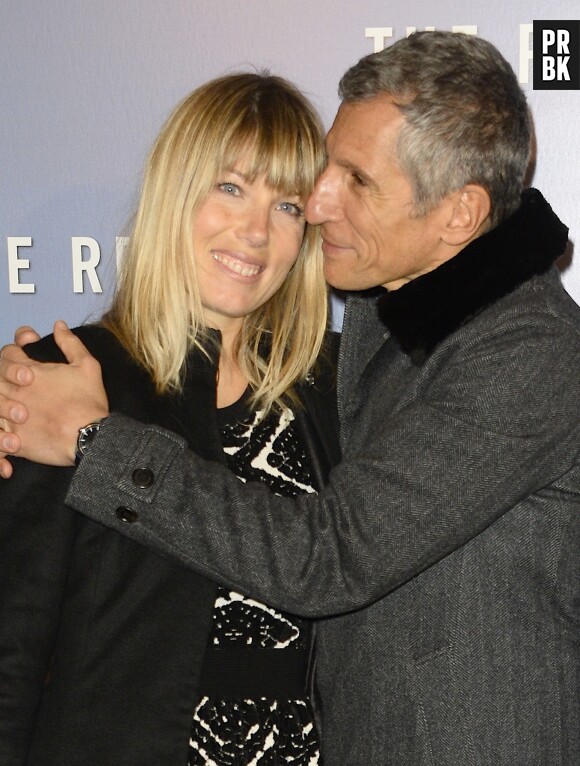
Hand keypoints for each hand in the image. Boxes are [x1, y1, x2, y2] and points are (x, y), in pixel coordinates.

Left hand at [0, 321, 108, 475]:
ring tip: (20, 410)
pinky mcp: (13, 441)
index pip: (9, 352)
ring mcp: (11, 418)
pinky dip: (3, 438)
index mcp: (31, 372)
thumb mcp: (87, 366)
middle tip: (26, 385)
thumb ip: (70, 343)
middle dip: (7, 377)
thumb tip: (57, 325)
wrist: (89, 438)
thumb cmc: (88, 402)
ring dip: (3, 404)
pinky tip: (13, 438)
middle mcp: (16, 392)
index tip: (27, 356)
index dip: (16, 351)